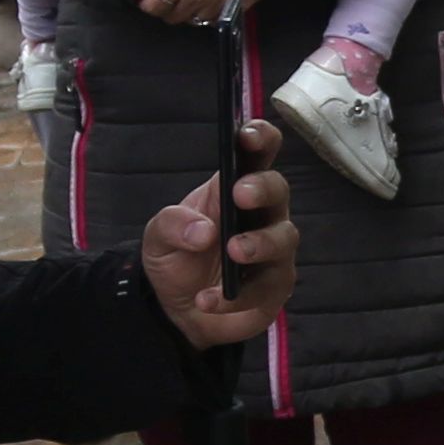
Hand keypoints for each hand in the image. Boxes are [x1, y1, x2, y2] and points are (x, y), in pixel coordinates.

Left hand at [118, 0, 278, 23]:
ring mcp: (219, 3)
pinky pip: (216, 21)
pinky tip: (208, 0)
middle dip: (165, 8)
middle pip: (172, 17)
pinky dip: (208, 15)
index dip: (147, 3)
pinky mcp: (238, 5)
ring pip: (193, 22)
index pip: (154, 6)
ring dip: (186, 13)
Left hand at [144, 124, 296, 346]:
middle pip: (279, 190)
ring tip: (233, 252)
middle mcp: (261, 214)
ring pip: (284, 238)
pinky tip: (208, 299)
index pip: (258, 153)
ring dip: (260, 243)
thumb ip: (173, 224)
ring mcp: (273, 251)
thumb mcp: (159, 236)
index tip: (247, 136)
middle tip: (239, 195)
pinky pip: (266, 288)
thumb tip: (203, 231)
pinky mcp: (275, 287)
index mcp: (234, 188)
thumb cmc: (177, 258)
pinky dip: (238, 295)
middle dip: (263, 188)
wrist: (177, 308)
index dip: (260, 138)